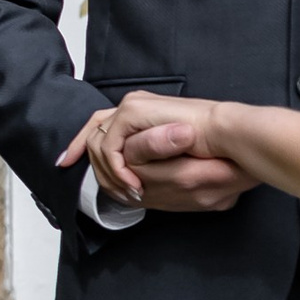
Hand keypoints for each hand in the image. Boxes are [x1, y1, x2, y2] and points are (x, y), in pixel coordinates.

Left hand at [58, 94, 252, 214]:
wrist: (232, 144)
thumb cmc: (218, 159)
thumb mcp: (183, 170)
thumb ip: (156, 171)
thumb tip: (135, 189)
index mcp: (145, 119)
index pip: (102, 127)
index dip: (82, 146)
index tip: (67, 163)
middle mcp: (135, 109)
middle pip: (93, 132)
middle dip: (88, 161)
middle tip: (110, 189)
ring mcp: (135, 108)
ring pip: (99, 143)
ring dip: (110, 174)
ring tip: (130, 192)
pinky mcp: (135, 110)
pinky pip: (111, 145)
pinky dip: (117, 167)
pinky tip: (134, 184)